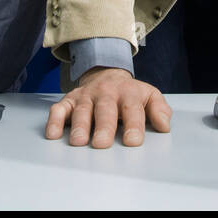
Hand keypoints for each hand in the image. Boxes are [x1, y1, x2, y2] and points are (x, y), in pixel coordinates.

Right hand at [44, 67, 171, 147]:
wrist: (106, 74)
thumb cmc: (129, 93)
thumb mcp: (149, 96)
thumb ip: (159, 110)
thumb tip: (164, 126)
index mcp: (128, 93)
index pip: (132, 109)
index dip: (133, 125)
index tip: (132, 141)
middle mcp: (105, 93)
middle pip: (105, 110)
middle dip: (103, 127)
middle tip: (102, 144)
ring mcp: (86, 96)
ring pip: (82, 110)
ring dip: (79, 126)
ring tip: (78, 142)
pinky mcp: (69, 100)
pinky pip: (59, 109)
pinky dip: (54, 120)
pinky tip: (53, 134)